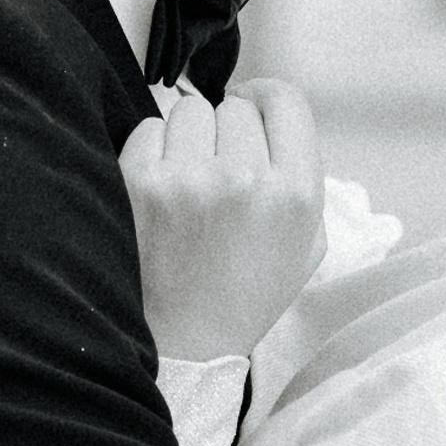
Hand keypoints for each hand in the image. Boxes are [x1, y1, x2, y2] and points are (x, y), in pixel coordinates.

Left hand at [121, 79, 325, 362]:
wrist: (184, 344)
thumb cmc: (245, 294)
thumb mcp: (306, 245)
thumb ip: (303, 179)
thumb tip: (272, 121)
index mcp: (297, 194)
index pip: (286, 100)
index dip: (264, 100)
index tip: (248, 111)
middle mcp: (247, 179)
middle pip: (235, 107)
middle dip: (225, 132)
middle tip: (216, 172)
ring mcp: (190, 179)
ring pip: (190, 111)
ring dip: (187, 138)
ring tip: (186, 183)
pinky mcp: (140, 183)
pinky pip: (149, 129)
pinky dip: (152, 152)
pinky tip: (159, 191)